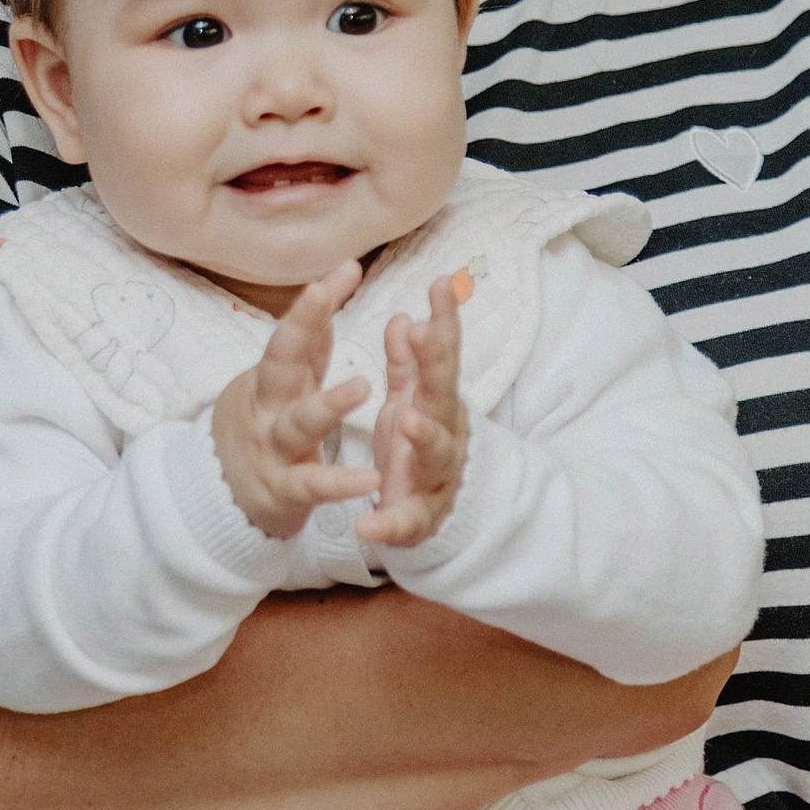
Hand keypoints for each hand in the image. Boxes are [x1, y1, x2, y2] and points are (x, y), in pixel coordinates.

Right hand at [210, 261, 380, 539]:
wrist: (216, 495)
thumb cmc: (261, 428)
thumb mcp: (279, 384)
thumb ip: (307, 345)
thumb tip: (325, 290)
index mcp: (272, 379)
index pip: (292, 332)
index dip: (315, 302)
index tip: (347, 268)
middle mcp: (268, 407)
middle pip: (280, 360)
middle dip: (299, 325)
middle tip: (321, 294)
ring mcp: (273, 447)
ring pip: (298, 423)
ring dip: (328, 404)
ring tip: (362, 387)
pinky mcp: (283, 490)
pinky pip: (312, 485)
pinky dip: (339, 484)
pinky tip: (370, 479)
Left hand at [357, 275, 466, 545]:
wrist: (433, 509)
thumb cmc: (418, 444)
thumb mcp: (412, 400)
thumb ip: (409, 363)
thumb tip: (406, 318)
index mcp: (433, 403)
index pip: (440, 355)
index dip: (443, 321)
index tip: (440, 283)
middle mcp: (441, 433)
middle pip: (443, 395)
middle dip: (437, 365)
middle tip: (426, 334)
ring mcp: (433, 475)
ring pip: (435, 454)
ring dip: (424, 437)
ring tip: (408, 421)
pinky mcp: (416, 516)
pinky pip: (405, 520)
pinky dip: (388, 523)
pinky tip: (366, 525)